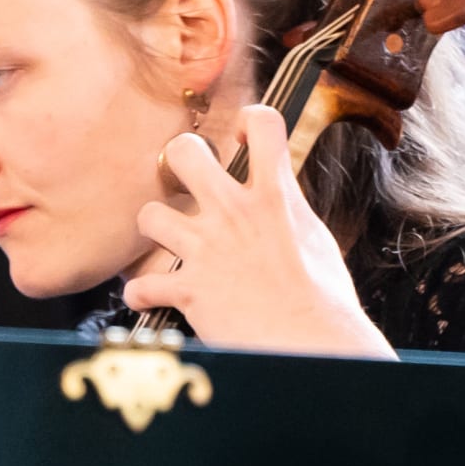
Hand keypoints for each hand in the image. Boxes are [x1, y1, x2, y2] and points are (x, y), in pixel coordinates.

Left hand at [122, 106, 395, 357]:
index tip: (241, 139)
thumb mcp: (316, 240)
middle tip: (185, 180)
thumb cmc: (323, 301)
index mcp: (275, 197)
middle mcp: (235, 214)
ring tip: (168, 242)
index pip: (263, 123)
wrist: (310, 343)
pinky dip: (141, 294)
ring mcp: (207, 250)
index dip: (248, 122)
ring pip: (148, 214)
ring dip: (154, 229)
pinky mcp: (189, 290)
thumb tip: (282, 199)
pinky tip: (151, 297)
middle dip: (178, 160)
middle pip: (183, 151)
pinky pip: (140, 286)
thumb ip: (289, 211)